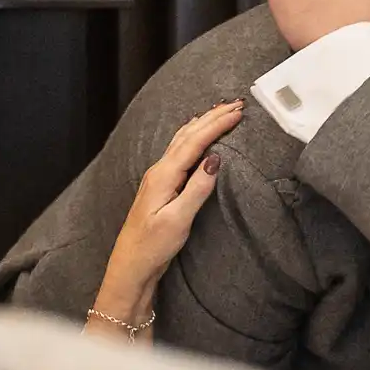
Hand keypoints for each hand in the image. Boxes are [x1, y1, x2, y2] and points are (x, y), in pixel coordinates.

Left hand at [91, 100, 243, 334]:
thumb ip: (197, 188)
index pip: (194, 142)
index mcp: (164, 176)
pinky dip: (193, 136)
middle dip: (212, 116)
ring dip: (202, 123)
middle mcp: (159, 171)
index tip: (238, 112)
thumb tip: (215, 159)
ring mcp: (158, 177)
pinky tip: (194, 134)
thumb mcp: (178, 220)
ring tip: (220, 110)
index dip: (217, 125)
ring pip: (182, 140)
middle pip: (187, 134)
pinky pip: (179, 150)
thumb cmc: (153, 247)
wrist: (131, 266)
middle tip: (236, 103)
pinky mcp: (161, 186)